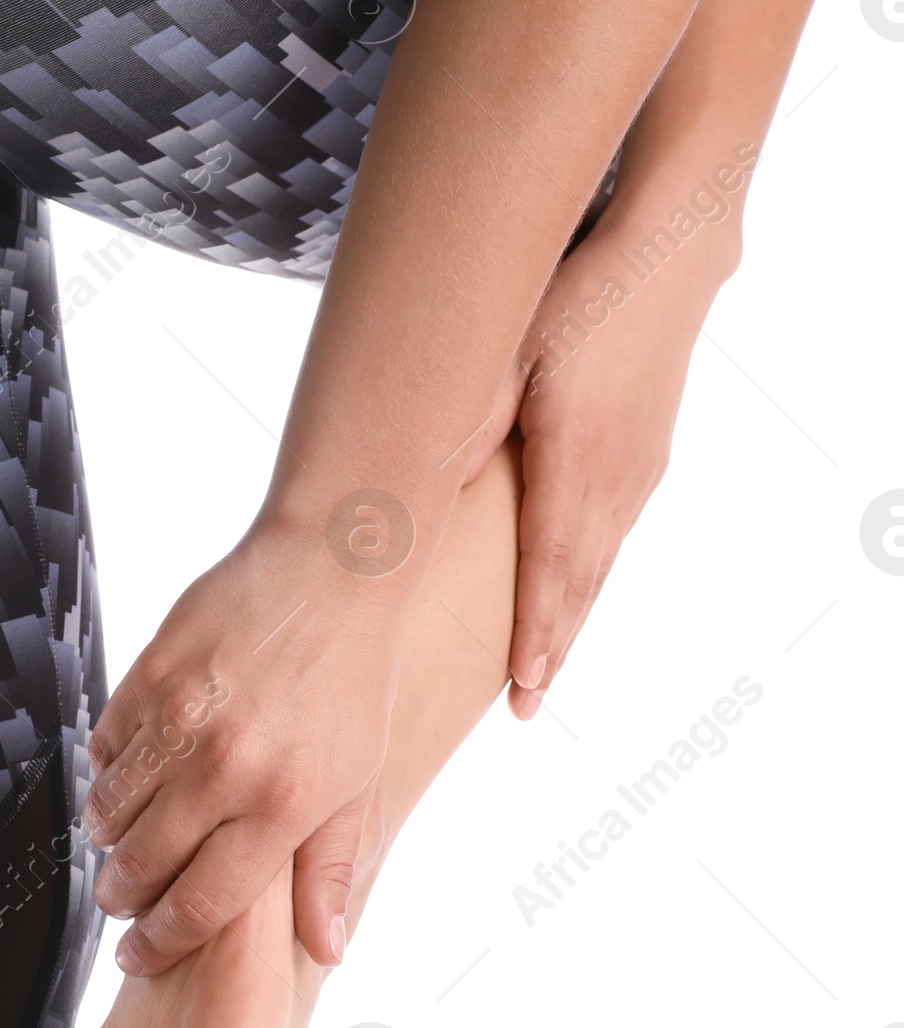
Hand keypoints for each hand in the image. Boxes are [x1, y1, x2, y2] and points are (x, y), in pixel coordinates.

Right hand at [85, 529, 403, 975]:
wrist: (332, 570)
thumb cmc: (353, 681)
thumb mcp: (358, 784)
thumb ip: (330, 872)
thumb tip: (327, 953)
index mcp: (282, 806)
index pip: (200, 905)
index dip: (160, 943)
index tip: (136, 958)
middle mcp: (225, 769)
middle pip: (141, 866)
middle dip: (122, 899)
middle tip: (120, 905)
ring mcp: (179, 721)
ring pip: (109, 812)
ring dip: (108, 840)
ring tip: (122, 845)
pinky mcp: (148, 677)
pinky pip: (103, 749)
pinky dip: (107, 774)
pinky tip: (128, 777)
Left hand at [463, 204, 740, 716]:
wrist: (670, 253)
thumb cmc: (579, 295)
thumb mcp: (511, 349)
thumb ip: (470, 422)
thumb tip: (425, 489)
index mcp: (575, 464)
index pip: (549, 573)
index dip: (535, 636)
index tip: (522, 688)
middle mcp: (615, 481)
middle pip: (579, 586)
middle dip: (551, 650)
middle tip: (526, 706)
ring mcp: (636, 470)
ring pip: (600, 566)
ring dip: (572, 621)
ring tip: (546, 670)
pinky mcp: (646, 455)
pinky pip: (613, 538)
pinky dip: (591, 580)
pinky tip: (577, 596)